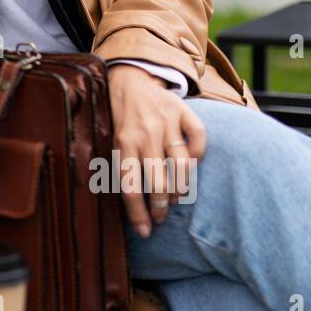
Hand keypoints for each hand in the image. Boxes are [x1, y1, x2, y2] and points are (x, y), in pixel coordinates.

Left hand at [107, 64, 206, 237]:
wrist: (129, 78)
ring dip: (180, 189)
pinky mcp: (183, 110)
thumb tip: (132, 209)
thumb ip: (122, 166)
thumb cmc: (120, 117)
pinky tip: (190, 166)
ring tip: (175, 198)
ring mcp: (166, 120)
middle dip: (161, 207)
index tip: (146, 232)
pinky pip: (198, 139)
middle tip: (161, 216)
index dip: (138, 213)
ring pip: (181, 166)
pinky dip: (198, 156)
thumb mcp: (111, 139)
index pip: (131, 185)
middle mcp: (145, 132)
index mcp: (122, 141)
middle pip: (159, 181)